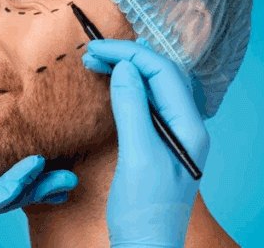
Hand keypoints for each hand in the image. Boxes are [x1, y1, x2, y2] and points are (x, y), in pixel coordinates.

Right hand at [82, 38, 210, 247]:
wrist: (145, 245)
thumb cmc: (145, 209)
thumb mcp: (138, 156)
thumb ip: (133, 110)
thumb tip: (125, 69)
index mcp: (189, 128)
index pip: (163, 73)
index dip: (130, 55)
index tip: (96, 50)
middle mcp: (185, 127)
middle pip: (160, 76)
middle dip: (127, 58)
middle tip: (91, 53)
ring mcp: (171, 135)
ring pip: (152, 87)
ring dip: (125, 70)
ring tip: (95, 62)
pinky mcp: (155, 143)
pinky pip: (144, 104)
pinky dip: (125, 88)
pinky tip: (110, 84)